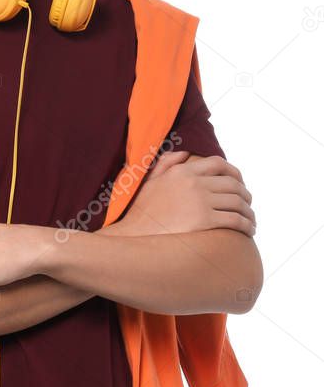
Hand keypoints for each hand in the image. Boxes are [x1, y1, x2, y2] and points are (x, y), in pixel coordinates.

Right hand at [109, 150, 254, 237]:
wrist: (136, 233)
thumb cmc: (142, 209)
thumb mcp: (150, 180)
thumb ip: (167, 163)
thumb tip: (185, 153)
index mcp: (183, 171)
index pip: (218, 164)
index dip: (234, 172)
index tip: (239, 183)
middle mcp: (194, 182)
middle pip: (233, 184)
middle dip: (245, 195)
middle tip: (247, 205)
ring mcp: (200, 201)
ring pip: (238, 202)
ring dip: (249, 212)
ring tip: (250, 221)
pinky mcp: (205, 220)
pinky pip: (236, 220)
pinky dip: (247, 225)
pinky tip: (248, 231)